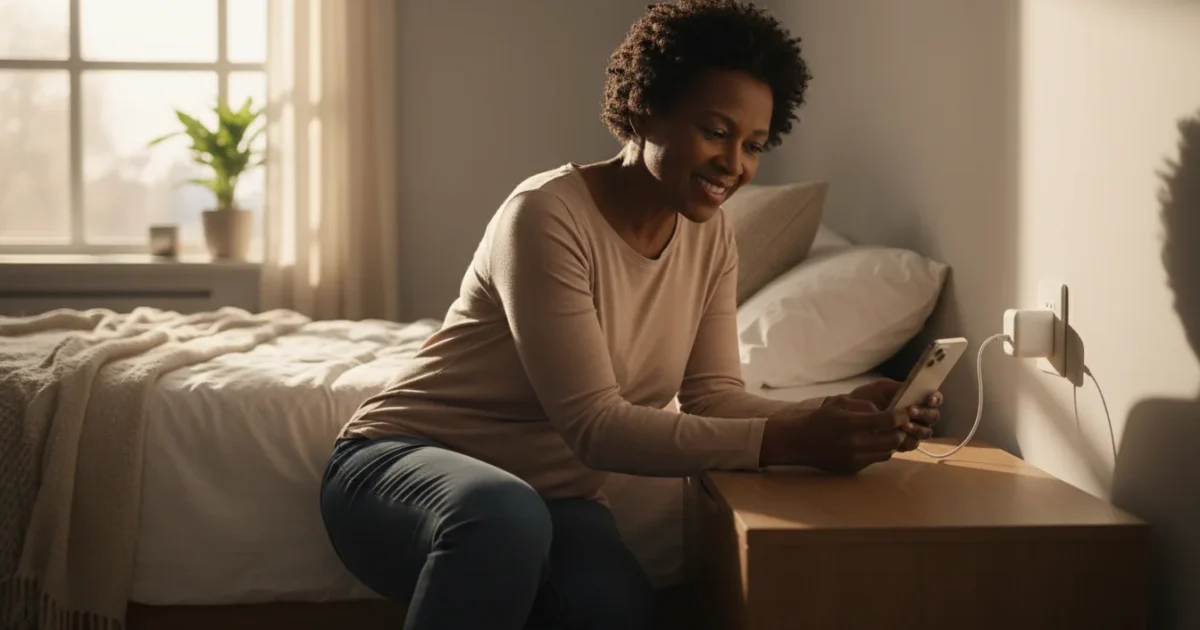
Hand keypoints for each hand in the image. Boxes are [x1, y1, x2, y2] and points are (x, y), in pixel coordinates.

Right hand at [761, 396, 905, 473]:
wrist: (798, 442)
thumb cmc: (819, 418)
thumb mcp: (839, 402)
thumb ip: (864, 405)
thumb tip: (884, 413)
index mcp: (851, 424)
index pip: (888, 421)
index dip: (901, 416)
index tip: (903, 413)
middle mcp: (855, 443)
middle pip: (893, 439)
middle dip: (900, 431)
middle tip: (899, 425)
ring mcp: (855, 458)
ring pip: (887, 452)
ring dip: (891, 443)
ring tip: (886, 434)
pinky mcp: (853, 468)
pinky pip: (875, 459)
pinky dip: (878, 451)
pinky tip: (872, 443)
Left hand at [845, 378, 942, 451]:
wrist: (847, 414)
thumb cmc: (866, 398)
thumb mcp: (881, 388)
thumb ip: (898, 387)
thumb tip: (916, 388)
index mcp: (915, 399)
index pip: (934, 399)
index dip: (935, 398)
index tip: (929, 399)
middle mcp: (917, 415)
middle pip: (932, 417)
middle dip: (924, 414)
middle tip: (911, 411)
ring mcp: (911, 430)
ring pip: (925, 432)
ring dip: (917, 429)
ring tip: (904, 425)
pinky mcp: (902, 443)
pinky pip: (912, 444)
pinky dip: (908, 440)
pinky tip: (899, 435)